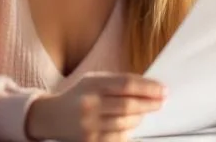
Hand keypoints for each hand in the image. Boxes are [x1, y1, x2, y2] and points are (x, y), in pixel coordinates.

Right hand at [25, 72, 166, 140]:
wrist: (52, 116)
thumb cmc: (80, 95)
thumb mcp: (95, 80)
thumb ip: (119, 82)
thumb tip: (152, 88)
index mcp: (92, 84)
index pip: (127, 85)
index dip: (149, 87)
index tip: (163, 90)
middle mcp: (89, 104)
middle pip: (129, 105)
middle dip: (150, 103)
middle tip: (161, 102)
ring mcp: (89, 125)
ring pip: (126, 123)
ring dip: (139, 117)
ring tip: (142, 112)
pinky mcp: (91, 141)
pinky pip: (119, 138)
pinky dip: (128, 131)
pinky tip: (128, 125)